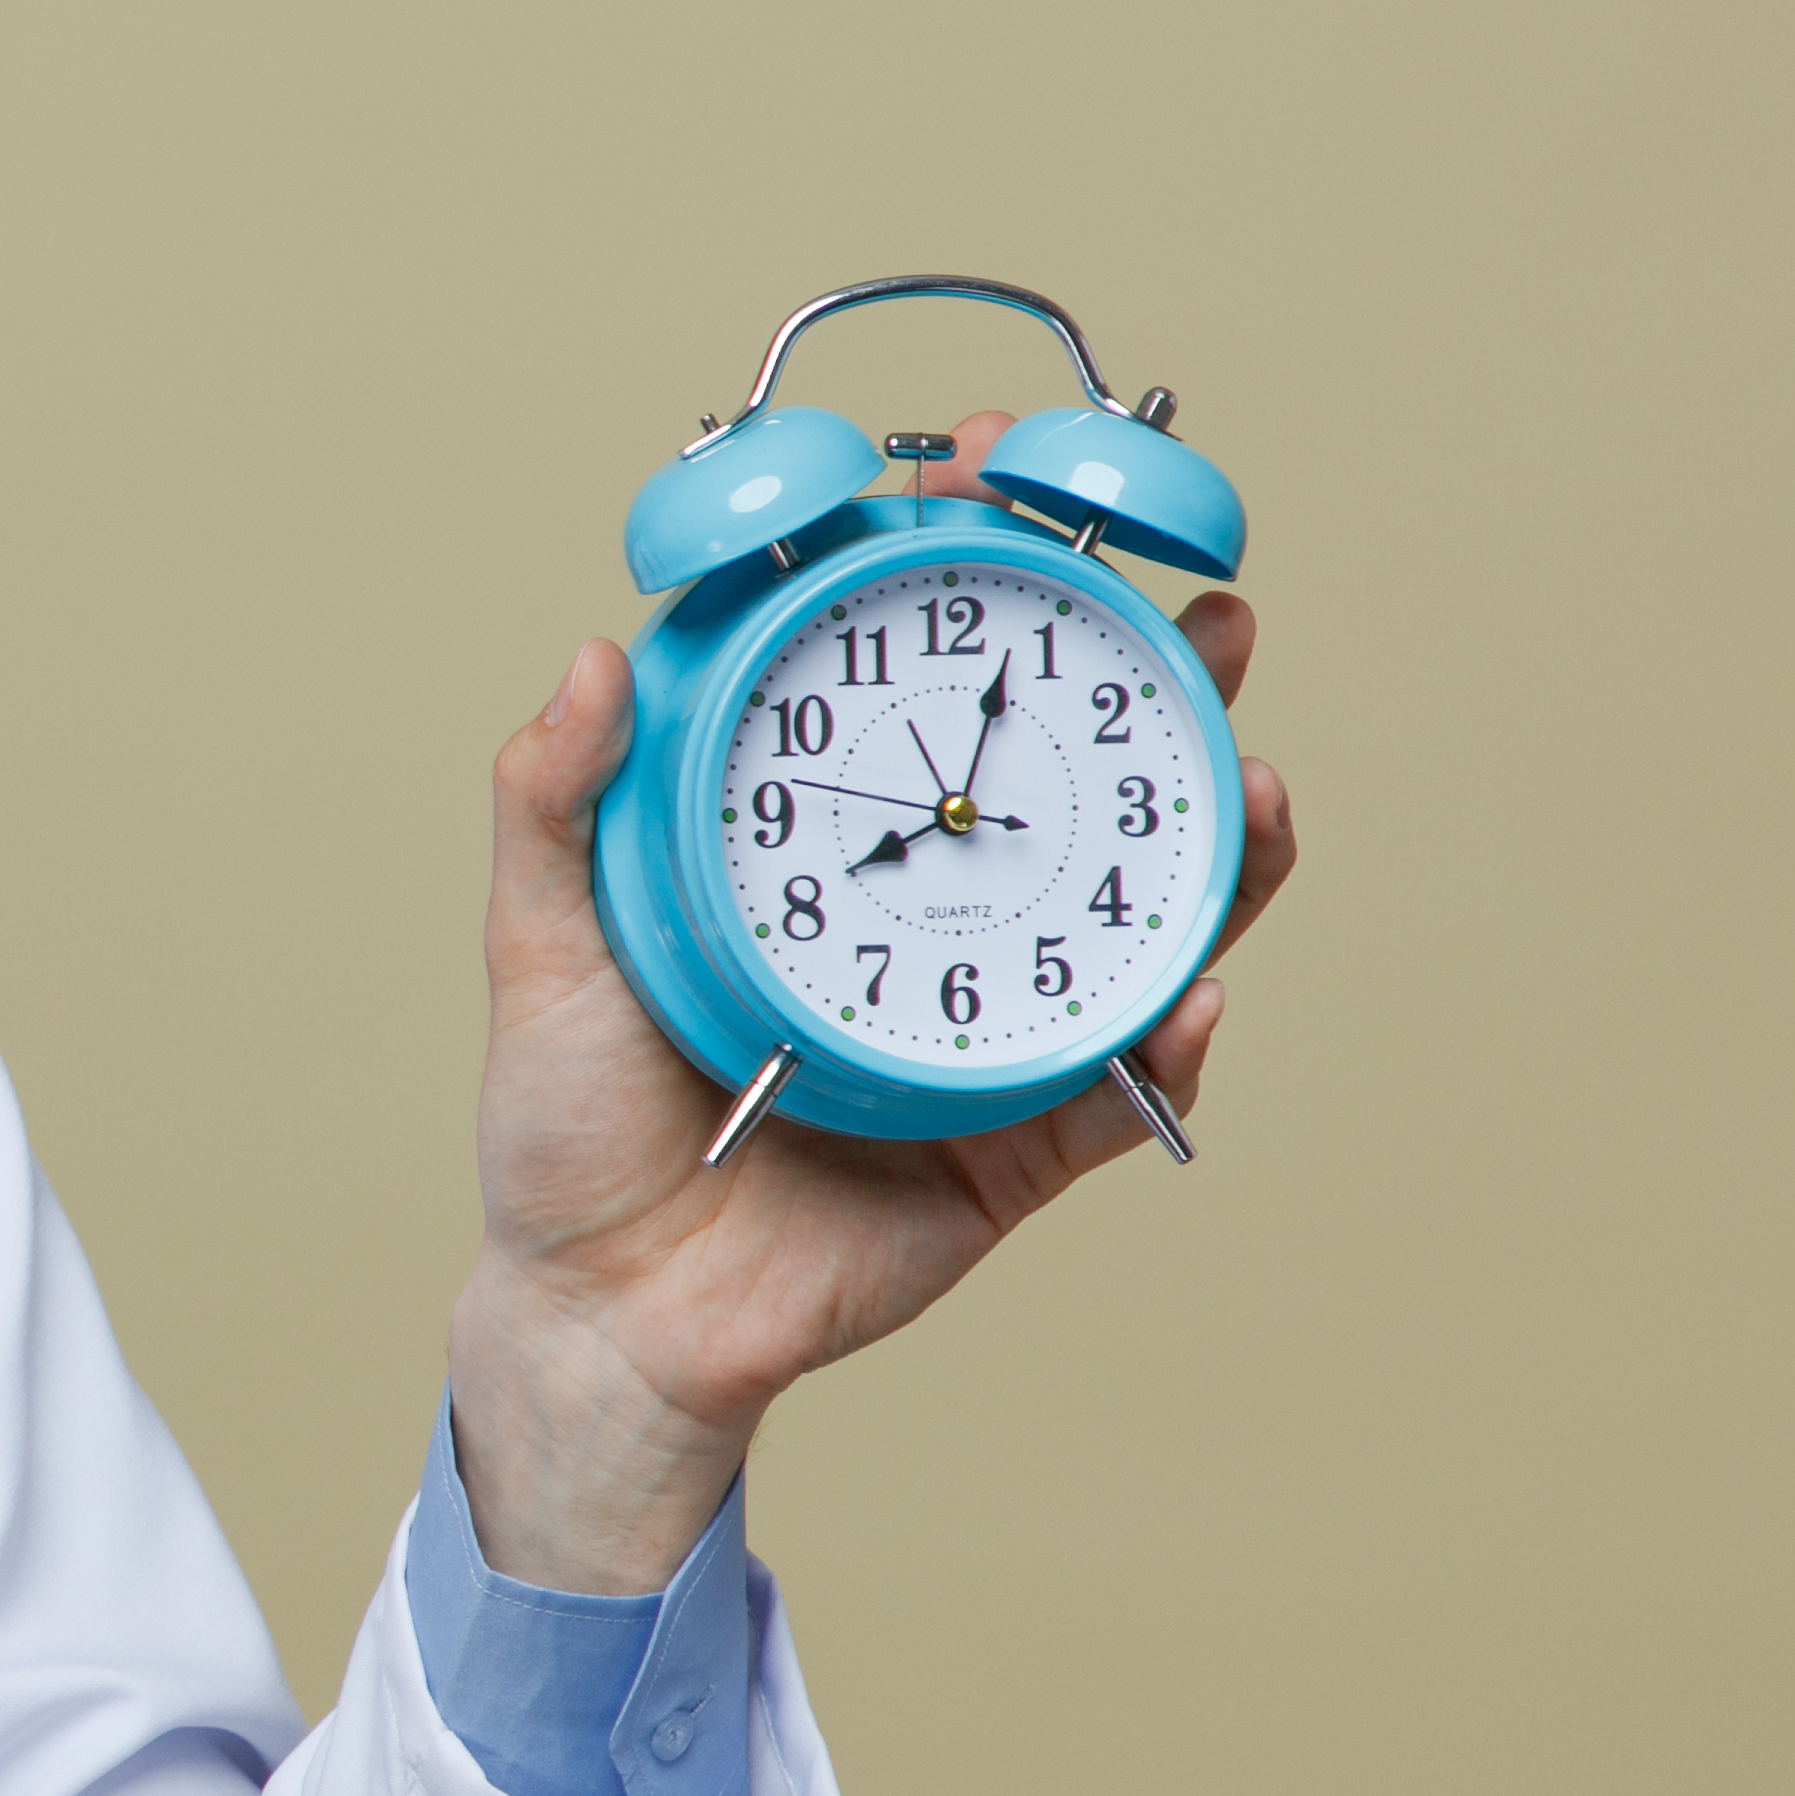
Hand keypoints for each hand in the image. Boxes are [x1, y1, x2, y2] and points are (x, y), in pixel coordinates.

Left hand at [444, 410, 1299, 1589]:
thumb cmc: (567, 1119)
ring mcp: (987, 1022)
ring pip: (1139, 915)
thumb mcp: (541, 944)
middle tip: (1216, 619)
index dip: (982, 584)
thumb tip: (596, 655)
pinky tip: (1193, 985)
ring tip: (1253, 784)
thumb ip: (554, 804)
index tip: (1012, 485)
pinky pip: (1123, 1083)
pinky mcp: (1020, 1145)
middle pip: (1073, 780)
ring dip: (1218, 848)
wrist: (602, 1310)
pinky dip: (1170, 1036)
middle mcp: (925, 915)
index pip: (923, 688)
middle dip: (1166, 691)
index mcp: (823, 845)